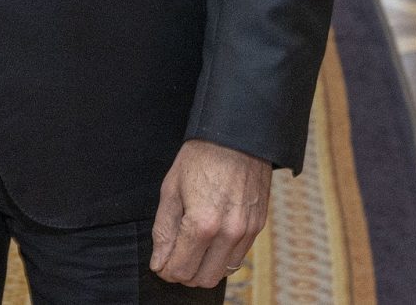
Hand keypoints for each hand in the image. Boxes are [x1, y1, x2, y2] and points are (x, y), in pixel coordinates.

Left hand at [149, 138, 269, 287]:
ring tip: (189, 250)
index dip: (166, 270)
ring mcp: (246, 232)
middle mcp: (227, 233)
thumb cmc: (200, 158)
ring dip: (202, 269)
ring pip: (221, 272)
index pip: (181, 268)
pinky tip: (208, 243)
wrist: (236, 138)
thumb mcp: (171, 189)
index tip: (159, 264)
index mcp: (202, 223)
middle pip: (202, 278)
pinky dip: (220, 258)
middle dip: (183, 274)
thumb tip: (158, 262)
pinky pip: (237, 258)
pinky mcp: (257, 227)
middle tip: (172, 258)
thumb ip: (164, 230)